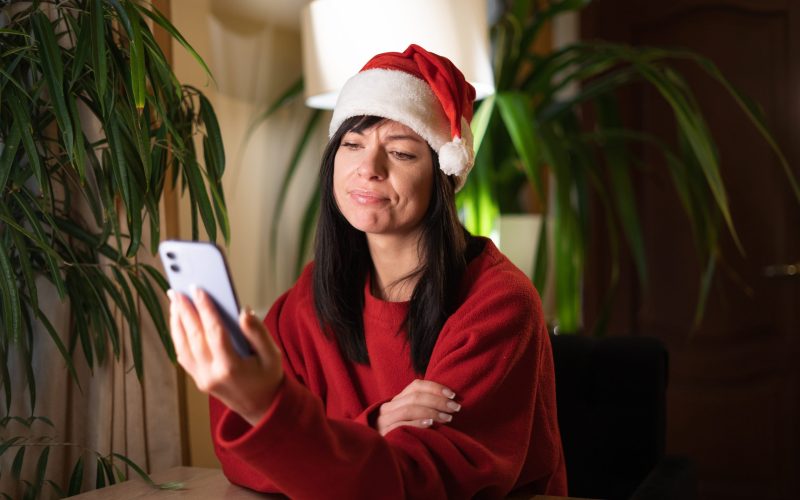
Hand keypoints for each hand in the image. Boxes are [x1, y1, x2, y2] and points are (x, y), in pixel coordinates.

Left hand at [168, 288, 283, 425]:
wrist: (261, 406)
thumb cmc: (268, 377)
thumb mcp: (272, 354)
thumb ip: (258, 332)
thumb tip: (243, 311)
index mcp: (232, 367)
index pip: (214, 333)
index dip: (206, 309)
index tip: (198, 289)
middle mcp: (212, 374)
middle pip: (194, 337)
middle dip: (184, 311)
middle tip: (177, 290)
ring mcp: (202, 379)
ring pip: (183, 346)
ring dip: (177, 322)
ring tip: (175, 302)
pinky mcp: (198, 380)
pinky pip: (183, 355)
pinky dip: (178, 336)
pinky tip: (179, 321)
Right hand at [376, 379, 461, 435]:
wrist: (377, 452)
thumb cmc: (400, 435)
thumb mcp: (409, 419)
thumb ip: (422, 408)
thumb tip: (449, 401)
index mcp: (397, 400)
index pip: (416, 385)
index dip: (436, 387)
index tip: (453, 394)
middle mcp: (389, 407)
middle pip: (415, 397)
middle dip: (438, 400)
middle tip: (455, 407)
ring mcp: (385, 420)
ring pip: (409, 409)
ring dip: (432, 412)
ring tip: (448, 418)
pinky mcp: (384, 433)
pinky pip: (401, 425)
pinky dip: (417, 423)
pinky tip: (431, 425)